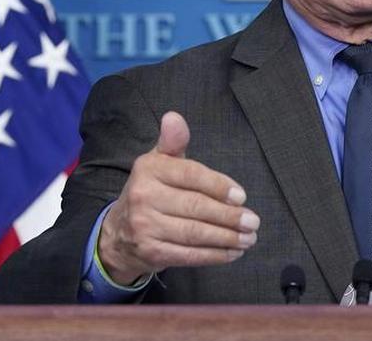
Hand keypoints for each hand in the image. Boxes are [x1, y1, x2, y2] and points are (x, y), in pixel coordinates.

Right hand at [98, 111, 259, 284]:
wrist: (119, 233)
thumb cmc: (151, 191)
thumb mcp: (159, 162)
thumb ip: (173, 142)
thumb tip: (174, 117)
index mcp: (149, 169)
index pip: (190, 175)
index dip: (219, 186)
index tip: (242, 197)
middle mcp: (144, 197)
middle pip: (195, 207)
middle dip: (229, 216)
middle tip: (253, 221)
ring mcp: (145, 227)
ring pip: (195, 233)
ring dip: (227, 238)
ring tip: (249, 238)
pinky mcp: (151, 253)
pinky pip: (189, 255)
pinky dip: (214, 255)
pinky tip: (232, 253)